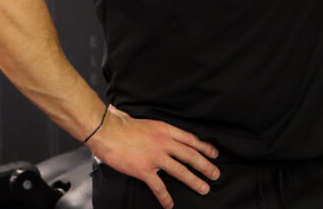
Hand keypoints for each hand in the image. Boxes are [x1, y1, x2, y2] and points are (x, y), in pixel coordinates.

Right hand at [86, 106, 219, 208]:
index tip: (214, 153)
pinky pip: (158, 187)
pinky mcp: (144, 170)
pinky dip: (165, 197)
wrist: (107, 131)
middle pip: (191, 155)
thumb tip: (162, 132)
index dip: (204, 147)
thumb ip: (157, 129)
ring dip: (194, 180)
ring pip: (180, 171)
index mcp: (165, 130)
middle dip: (205, 166)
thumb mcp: (146, 122)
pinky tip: (170, 205)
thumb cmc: (122, 125)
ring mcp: (155, 157)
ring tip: (204, 188)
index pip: (190, 139)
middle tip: (216, 174)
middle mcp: (164, 143)